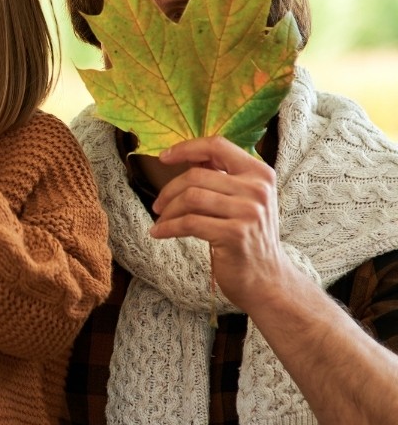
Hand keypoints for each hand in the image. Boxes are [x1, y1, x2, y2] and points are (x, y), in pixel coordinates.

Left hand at [150, 136, 292, 309]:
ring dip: (167, 210)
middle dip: (169, 190)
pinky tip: (158, 233)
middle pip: (196, 175)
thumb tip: (187, 158)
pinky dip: (168, 227)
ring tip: (161, 220)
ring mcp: (249, 211)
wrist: (266, 278)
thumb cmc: (247, 236)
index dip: (186, 148)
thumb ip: (222, 177)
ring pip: (190, 197)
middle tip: (158, 205)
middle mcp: (257, 189)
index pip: (217, 146)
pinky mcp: (235, 234)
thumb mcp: (244, 200)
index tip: (164, 158)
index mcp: (259, 173)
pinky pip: (189, 223)